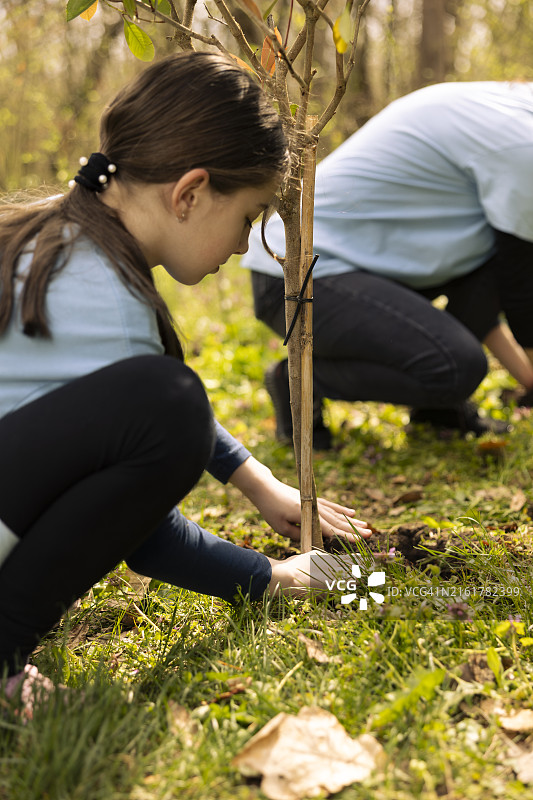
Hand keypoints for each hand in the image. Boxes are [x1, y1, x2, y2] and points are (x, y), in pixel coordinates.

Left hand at [229, 457, 371, 542]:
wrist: (265, 488)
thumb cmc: (271, 510)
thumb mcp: (281, 528)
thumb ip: (298, 534)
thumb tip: (314, 542)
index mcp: (306, 515)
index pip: (329, 528)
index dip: (345, 535)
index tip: (359, 541)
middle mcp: (314, 507)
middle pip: (337, 520)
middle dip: (354, 529)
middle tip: (370, 534)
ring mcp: (315, 502)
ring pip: (337, 513)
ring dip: (352, 520)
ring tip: (366, 525)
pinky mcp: (313, 499)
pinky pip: (331, 505)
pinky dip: (342, 509)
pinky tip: (352, 512)